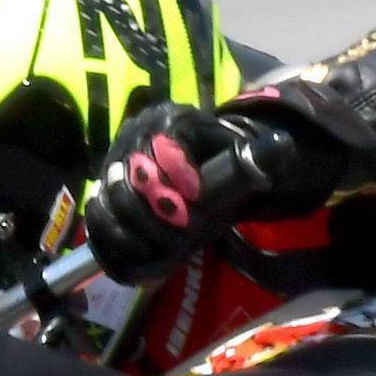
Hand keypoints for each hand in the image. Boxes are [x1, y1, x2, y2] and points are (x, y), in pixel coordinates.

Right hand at [80, 104, 250, 282]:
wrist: (196, 165)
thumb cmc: (222, 159)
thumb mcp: (242, 152)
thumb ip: (256, 155)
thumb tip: (276, 153)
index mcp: (170, 119)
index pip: (164, 141)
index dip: (177, 170)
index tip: (195, 196)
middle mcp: (135, 136)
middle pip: (133, 174)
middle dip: (158, 209)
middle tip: (181, 235)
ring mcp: (115, 164)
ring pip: (112, 197)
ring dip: (138, 228)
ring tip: (164, 248)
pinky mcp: (104, 191)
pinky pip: (98, 215)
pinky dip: (115, 238)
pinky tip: (138, 257)